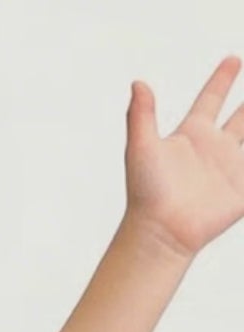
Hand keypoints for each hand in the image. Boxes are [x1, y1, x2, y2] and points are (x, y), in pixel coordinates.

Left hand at [124, 54, 243, 258]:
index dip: (222, 79)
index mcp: (193, 134)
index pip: (211, 99)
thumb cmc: (146, 193)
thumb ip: (141, 115)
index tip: (232, 60)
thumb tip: (138, 83)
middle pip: (240, 117)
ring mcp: (230, 169)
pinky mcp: (241, 191)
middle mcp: (213, 148)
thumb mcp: (141, 147)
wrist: (161, 232)